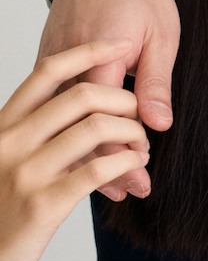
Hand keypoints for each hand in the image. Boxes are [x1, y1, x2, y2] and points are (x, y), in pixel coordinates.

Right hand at [0, 41, 149, 260]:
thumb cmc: (3, 216)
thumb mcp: (10, 163)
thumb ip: (37, 130)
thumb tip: (83, 100)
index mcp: (2, 126)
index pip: (47, 70)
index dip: (89, 50)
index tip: (122, 43)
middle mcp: (8, 142)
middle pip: (82, 94)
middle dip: (124, 100)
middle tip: (141, 117)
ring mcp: (23, 173)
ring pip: (97, 128)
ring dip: (132, 134)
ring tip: (141, 149)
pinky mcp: (42, 205)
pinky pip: (99, 170)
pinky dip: (127, 163)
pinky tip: (135, 169)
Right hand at [37, 0, 178, 200]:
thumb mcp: (161, 33)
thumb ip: (156, 79)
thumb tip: (158, 123)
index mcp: (97, 54)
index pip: (102, 120)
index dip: (120, 153)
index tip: (141, 172)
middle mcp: (66, 64)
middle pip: (80, 130)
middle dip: (108, 165)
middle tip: (135, 187)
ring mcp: (51, 66)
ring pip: (64, 126)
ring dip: (93, 155)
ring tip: (119, 182)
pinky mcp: (46, 66)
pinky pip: (56, 110)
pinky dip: (77, 134)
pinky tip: (97, 156)